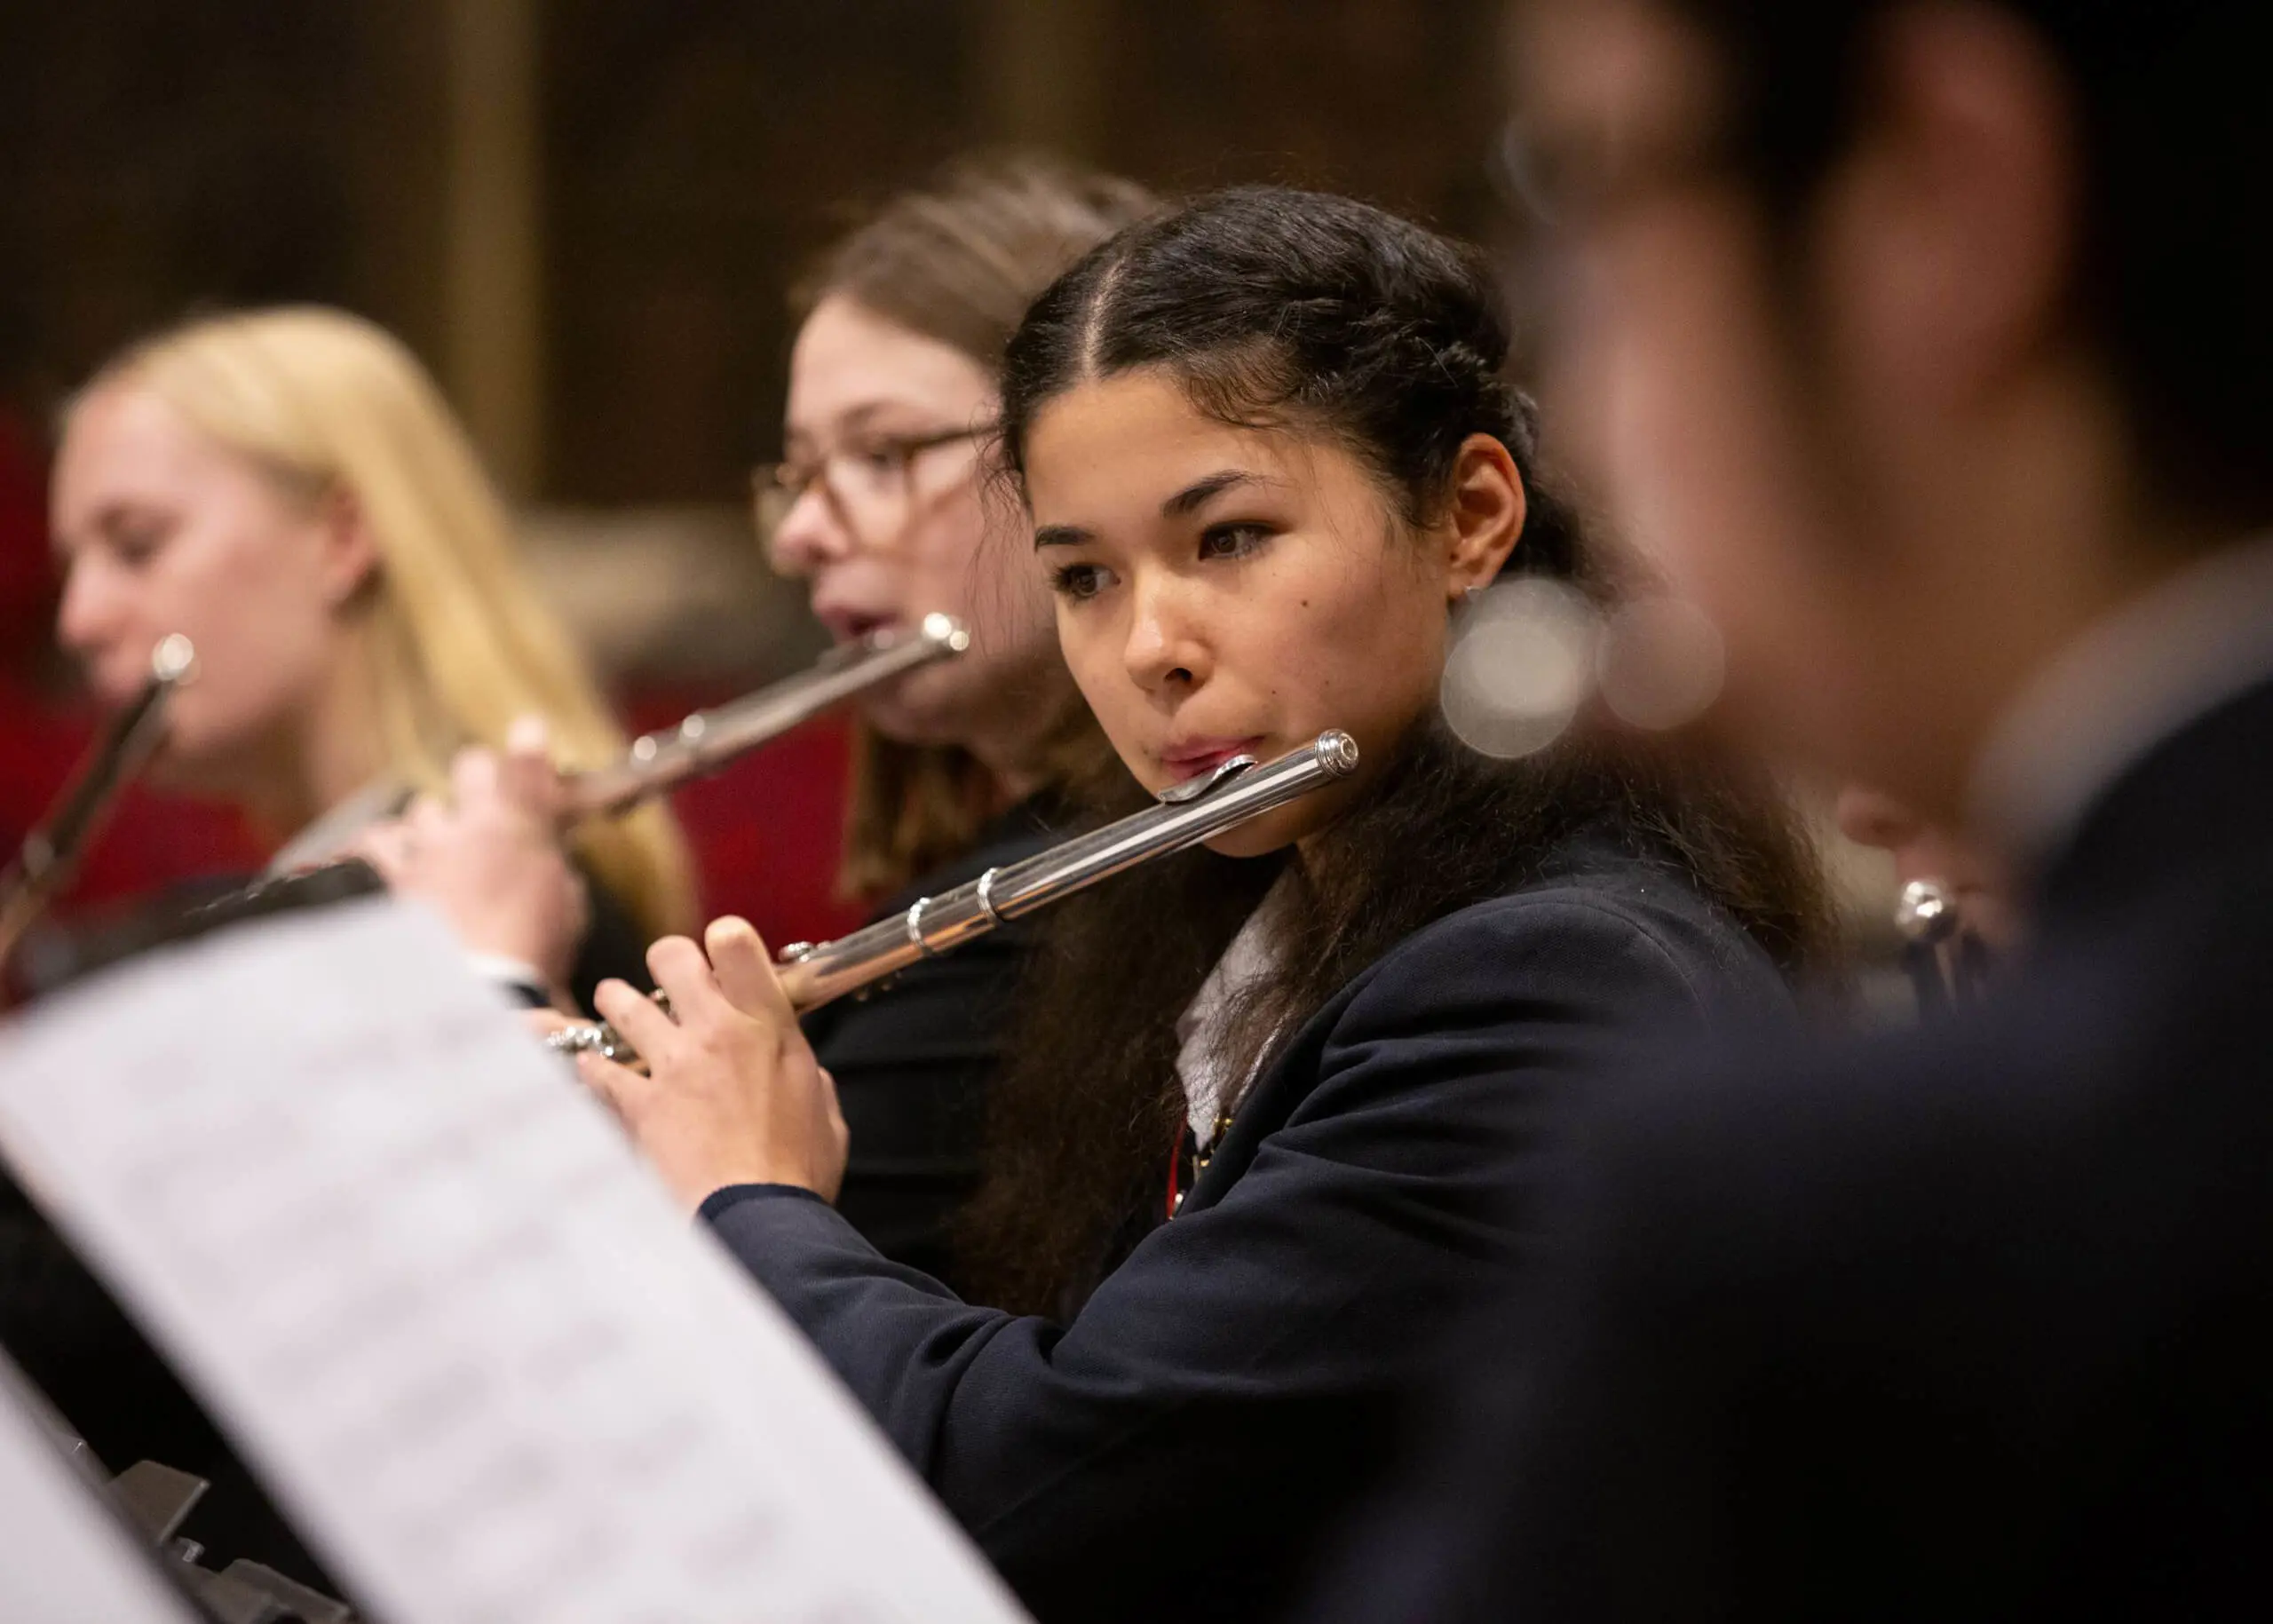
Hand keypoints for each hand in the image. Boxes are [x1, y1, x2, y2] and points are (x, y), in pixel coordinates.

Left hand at [357, 716, 587, 995]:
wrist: (474, 993)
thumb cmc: (533, 954)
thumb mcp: (568, 907)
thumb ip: (555, 867)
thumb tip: (549, 858)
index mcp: (518, 831)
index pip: (524, 766)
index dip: (528, 751)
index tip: (530, 736)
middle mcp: (468, 827)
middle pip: (472, 767)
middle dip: (481, 775)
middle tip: (489, 794)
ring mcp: (424, 851)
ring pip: (422, 810)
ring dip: (432, 822)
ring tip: (436, 844)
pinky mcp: (388, 881)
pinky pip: (371, 846)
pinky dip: (378, 848)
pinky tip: (375, 854)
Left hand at [576, 916, 847, 1211]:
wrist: (757, 1221)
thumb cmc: (798, 1175)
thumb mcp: (825, 1113)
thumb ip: (807, 1077)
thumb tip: (800, 1069)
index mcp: (770, 1027)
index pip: (735, 942)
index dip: (724, 940)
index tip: (721, 958)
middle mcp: (718, 1032)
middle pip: (671, 956)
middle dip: (666, 961)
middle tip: (668, 980)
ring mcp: (674, 1066)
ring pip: (622, 1001)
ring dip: (618, 1003)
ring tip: (618, 1010)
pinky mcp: (639, 1104)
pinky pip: (598, 1068)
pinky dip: (594, 1068)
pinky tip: (598, 1072)